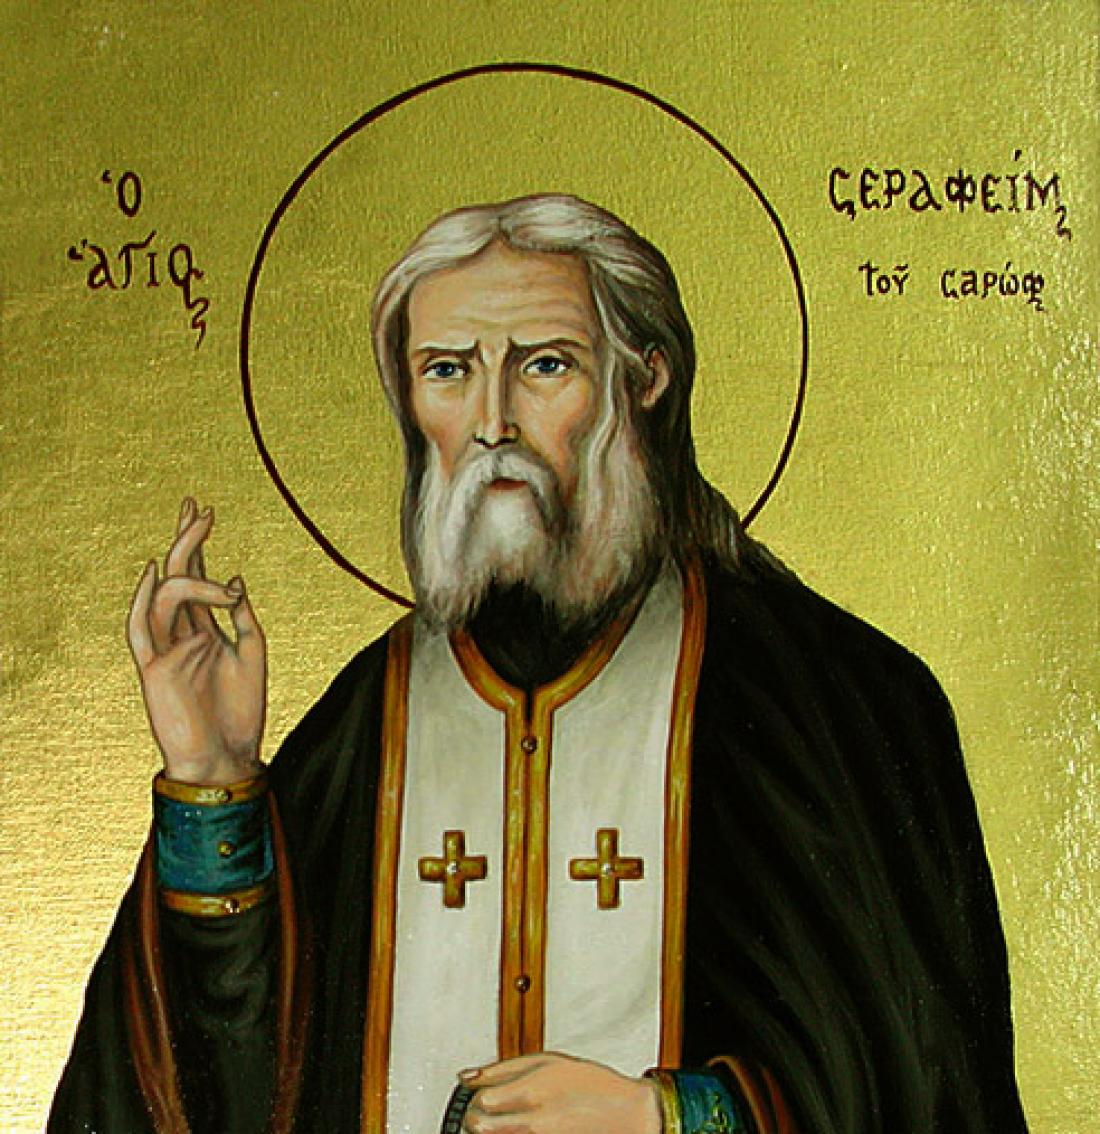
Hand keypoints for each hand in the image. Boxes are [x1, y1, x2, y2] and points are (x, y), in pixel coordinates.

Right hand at [127, 497, 265, 784]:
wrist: (228, 756)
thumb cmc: (241, 711)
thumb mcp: (253, 655)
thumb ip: (244, 619)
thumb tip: (235, 580)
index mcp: (205, 628)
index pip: (199, 576)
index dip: (199, 543)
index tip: (206, 511)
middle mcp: (182, 633)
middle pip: (178, 576)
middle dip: (188, 540)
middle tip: (200, 508)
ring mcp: (165, 649)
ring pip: (164, 597)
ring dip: (187, 570)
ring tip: (207, 548)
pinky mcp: (153, 670)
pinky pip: (141, 630)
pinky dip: (145, 601)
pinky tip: (154, 574)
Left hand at [460, 1052, 661, 1133]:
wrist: (623, 1115)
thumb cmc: (590, 1084)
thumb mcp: (548, 1061)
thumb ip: (502, 1069)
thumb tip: (465, 1076)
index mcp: (531, 1091)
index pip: (480, 1100)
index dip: (477, 1096)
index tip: (483, 1093)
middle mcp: (531, 1124)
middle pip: (478, 1126)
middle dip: (477, 1117)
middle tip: (489, 1111)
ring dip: (491, 1130)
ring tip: (507, 1120)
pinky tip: (521, 1129)